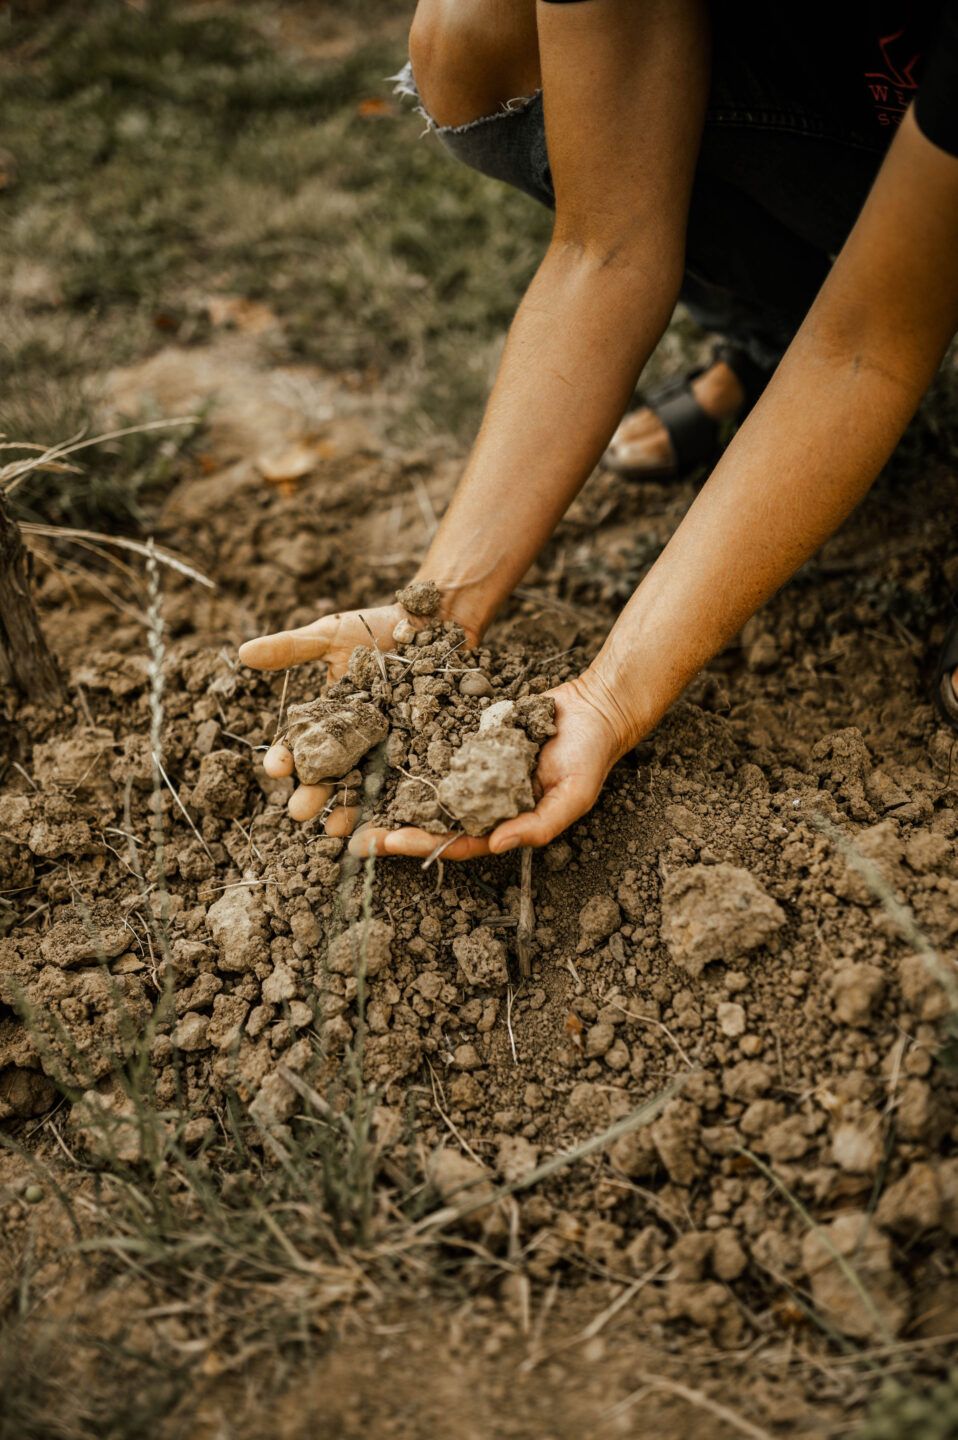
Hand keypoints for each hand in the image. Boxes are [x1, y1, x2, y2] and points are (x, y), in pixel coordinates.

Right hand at [240, 603, 481, 830]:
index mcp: (324, 717)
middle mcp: (349, 739)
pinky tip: (377, 820)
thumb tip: (243, 652)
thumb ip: (290, 648)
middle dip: (311, 793)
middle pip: (325, 773)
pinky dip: (387, 801)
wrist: (432, 623)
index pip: (298, 744)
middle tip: (298, 811)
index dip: (284, 757)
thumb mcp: (330, 636)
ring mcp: (381, 747)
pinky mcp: (415, 750)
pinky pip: (399, 780)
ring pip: (358, 784)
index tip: (274, 768)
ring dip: (344, 808)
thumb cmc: (377, 628)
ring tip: (332, 830)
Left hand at [348, 673, 633, 860]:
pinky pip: (434, 750)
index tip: (390, 842)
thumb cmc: (589, 757)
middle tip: (353, 835)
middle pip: (432, 821)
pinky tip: (377, 755)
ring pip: (426, 789)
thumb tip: (497, 845)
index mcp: (504, 823)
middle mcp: (482, 802)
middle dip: (394, 829)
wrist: (592, 707)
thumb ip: (539, 825)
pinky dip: (408, 756)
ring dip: (393, 796)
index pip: (457, 842)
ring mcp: (472, 771)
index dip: (424, 845)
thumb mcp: (573, 796)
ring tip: (354, 799)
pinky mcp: (467, 740)